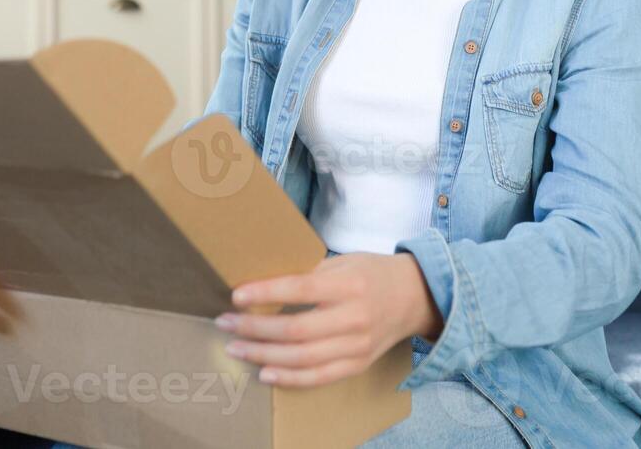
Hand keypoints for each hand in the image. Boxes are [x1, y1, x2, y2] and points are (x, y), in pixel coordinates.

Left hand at [214, 252, 441, 386]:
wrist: (415, 297)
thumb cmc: (371, 273)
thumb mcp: (343, 262)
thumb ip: (308, 273)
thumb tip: (262, 282)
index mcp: (349, 285)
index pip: (301, 289)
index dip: (266, 293)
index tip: (236, 295)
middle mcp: (354, 318)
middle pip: (296, 330)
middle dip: (255, 328)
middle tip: (225, 323)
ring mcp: (357, 346)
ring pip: (303, 358)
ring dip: (263, 355)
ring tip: (235, 348)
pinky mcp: (357, 365)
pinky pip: (319, 377)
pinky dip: (289, 379)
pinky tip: (264, 372)